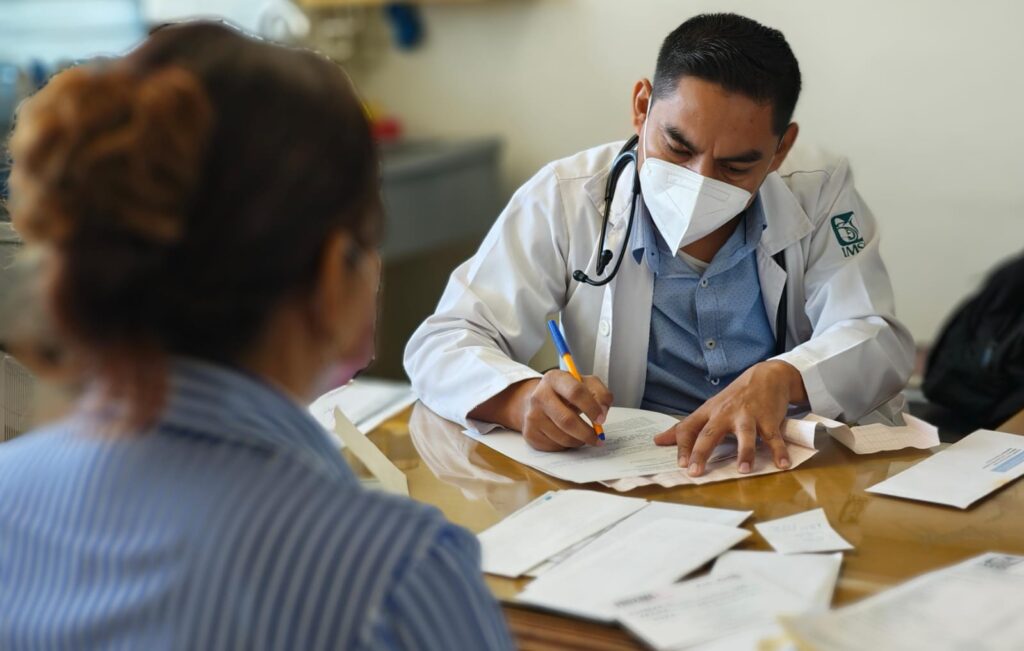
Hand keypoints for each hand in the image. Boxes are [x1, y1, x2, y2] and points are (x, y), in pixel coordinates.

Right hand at [470, 371, 612, 450]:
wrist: (539, 401)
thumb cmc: (566, 393)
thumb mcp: (585, 384)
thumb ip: (600, 393)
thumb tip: (603, 411)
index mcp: (554, 378)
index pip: (575, 392)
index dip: (592, 408)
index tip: (601, 419)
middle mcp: (539, 395)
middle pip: (567, 420)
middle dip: (587, 432)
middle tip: (598, 437)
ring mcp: (532, 415)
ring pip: (562, 437)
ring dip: (579, 440)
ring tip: (584, 436)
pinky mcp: (530, 433)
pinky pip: (555, 446)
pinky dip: (567, 445)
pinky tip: (568, 436)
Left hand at [653, 360, 806, 475]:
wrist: (767, 376)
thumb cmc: (735, 397)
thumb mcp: (708, 408)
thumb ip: (685, 427)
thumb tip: (658, 441)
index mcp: (709, 412)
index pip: (689, 428)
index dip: (682, 446)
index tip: (680, 464)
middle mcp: (726, 413)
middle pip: (711, 433)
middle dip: (702, 452)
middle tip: (695, 471)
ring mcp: (748, 415)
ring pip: (745, 435)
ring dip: (744, 453)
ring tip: (742, 470)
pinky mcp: (769, 418)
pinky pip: (774, 437)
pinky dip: (779, 451)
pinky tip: (781, 464)